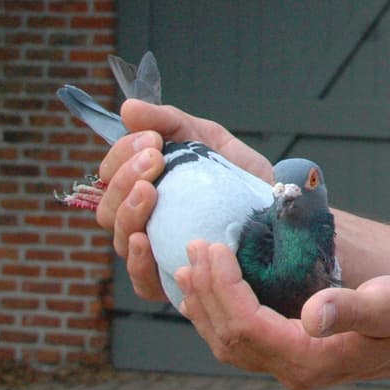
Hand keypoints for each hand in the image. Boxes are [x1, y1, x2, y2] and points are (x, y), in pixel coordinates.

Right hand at [94, 100, 274, 301]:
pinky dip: (138, 261)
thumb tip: (128, 108)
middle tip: (154, 159)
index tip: (150, 139)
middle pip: (107, 208)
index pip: (110, 175)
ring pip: (120, 240)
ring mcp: (157, 252)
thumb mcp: (207, 139)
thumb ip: (169, 122)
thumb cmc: (238, 178)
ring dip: (128, 212)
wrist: (282, 209)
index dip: (120, 156)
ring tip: (149, 190)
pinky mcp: (176, 281)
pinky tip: (145, 240)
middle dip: (123, 179)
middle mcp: (143, 222)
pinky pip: (143, 280)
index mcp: (143, 188)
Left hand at [177, 239, 389, 389]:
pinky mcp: (291, 358)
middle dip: (206, 291)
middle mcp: (292, 371)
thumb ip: (353, 309)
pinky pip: (241, 342)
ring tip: (190, 267)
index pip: (247, 325)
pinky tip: (210, 293)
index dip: (223, 287)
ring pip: (229, 343)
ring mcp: (290, 369)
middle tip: (193, 247)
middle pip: (229, 337)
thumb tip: (313, 314)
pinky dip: (219, 315)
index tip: (214, 247)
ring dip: (206, 304)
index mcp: (309, 359)